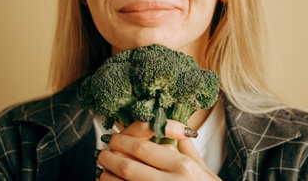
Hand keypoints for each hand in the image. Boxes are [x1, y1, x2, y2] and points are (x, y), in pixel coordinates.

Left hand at [96, 120, 221, 180]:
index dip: (124, 141)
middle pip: (129, 165)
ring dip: (108, 176)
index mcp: (183, 166)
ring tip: (104, 171)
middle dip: (111, 157)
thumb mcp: (204, 170)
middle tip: (103, 153)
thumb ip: (188, 150)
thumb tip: (178, 133)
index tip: (115, 138)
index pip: (144, 147)